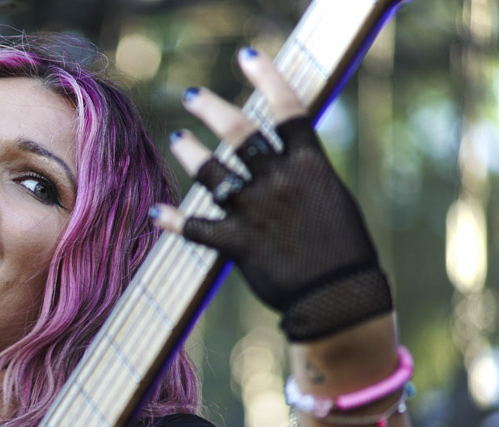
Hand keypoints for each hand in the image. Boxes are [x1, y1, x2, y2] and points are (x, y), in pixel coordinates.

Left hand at [152, 48, 391, 341]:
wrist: (338, 296)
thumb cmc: (343, 248)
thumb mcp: (332, 199)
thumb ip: (304, 173)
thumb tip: (284, 155)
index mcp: (310, 165)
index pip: (287, 109)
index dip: (268, 78)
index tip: (248, 57)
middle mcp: (279, 181)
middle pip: (239, 132)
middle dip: (211, 109)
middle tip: (191, 97)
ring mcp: (255, 211)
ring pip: (211, 172)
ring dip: (190, 152)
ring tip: (178, 139)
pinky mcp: (237, 244)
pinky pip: (195, 226)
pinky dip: (171, 220)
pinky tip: (154, 213)